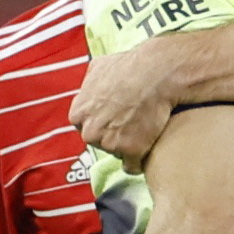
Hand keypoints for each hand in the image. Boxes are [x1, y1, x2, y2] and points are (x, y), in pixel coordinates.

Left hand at [70, 40, 180, 164]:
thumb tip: (88, 86)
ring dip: (128, 147)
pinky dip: (140, 161)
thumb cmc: (129, 66)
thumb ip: (88, 83)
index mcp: (77, 115)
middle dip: (113, 136)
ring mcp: (110, 144)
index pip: (85, 127)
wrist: (156, 73)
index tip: (115, 118)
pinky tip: (147, 150)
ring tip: (143, 129)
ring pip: (117, 154)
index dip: (102, 123)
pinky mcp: (131, 152)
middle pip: (99, 143)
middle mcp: (90, 132)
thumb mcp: (98, 67)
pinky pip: (133, 167)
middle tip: (131, 123)